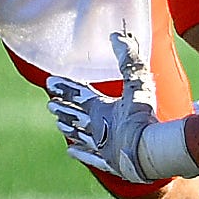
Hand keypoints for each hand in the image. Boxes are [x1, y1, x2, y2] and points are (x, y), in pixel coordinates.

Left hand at [46, 29, 160, 184]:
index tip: (50, 82)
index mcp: (99, 108)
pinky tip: (71, 149)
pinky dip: (79, 152)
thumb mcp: (138, 83)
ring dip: (69, 127)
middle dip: (63, 108)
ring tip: (59, 123)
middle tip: (50, 104)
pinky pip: (89, 156)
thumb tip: (116, 36)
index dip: (64, 88)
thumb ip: (128, 59)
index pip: (78, 95)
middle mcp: (95, 127)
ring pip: (79, 135)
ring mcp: (100, 146)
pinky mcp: (108, 162)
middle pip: (74, 115)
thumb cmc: (143, 115)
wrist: (148, 151)